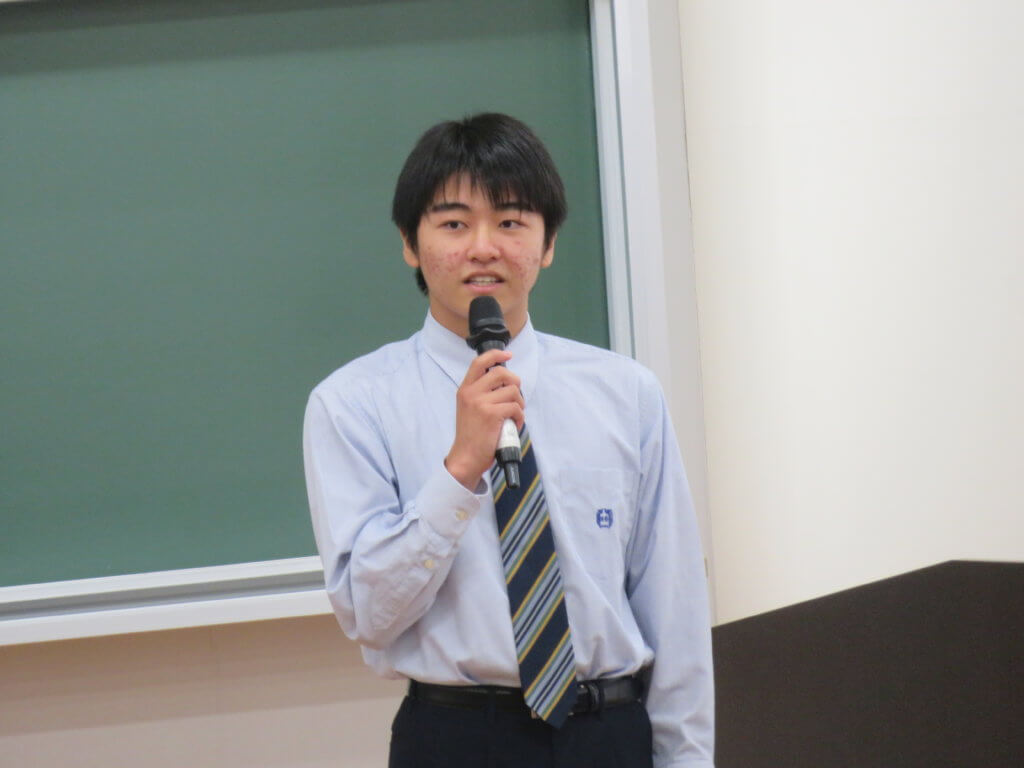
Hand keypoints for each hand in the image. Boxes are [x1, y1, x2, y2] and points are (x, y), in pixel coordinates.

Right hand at [445, 349, 523, 489]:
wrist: (465, 457)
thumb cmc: (471, 436)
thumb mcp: (469, 408)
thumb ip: (481, 394)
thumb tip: (505, 383)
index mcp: (465, 389)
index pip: (479, 362)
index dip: (496, 354)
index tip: (508, 355)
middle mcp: (471, 393)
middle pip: (502, 373)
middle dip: (515, 383)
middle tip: (516, 397)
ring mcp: (481, 403)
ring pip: (513, 391)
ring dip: (519, 404)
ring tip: (514, 416)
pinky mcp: (492, 414)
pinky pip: (516, 408)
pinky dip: (520, 417)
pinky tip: (514, 425)